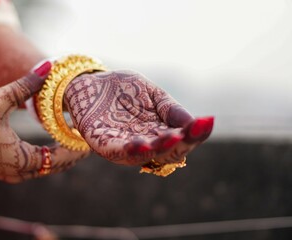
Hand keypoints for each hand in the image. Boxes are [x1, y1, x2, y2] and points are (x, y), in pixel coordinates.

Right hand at [0, 61, 88, 182]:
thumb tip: (49, 66)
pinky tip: (51, 144)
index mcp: (21, 161)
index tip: (91, 136)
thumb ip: (26, 84)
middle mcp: (18, 173)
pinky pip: (32, 166)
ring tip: (74, 140)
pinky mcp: (1, 169)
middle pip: (55, 166)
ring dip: (59, 155)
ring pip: (44, 167)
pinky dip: (45, 156)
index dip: (78, 148)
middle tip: (88, 138)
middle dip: (72, 153)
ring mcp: (9, 173)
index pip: (61, 158)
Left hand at [64, 70, 212, 165]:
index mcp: (157, 134)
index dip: (193, 135)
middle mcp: (142, 144)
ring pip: (143, 154)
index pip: (180, 141)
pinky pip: (116, 150)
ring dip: (158, 148)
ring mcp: (123, 145)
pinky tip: (142, 143)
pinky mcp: (101, 141)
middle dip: (180, 143)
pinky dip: (129, 149)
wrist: (93, 82)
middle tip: (192, 131)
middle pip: (165, 152)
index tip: (207, 123)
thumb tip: (197, 123)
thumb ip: (171, 109)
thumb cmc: (125, 90)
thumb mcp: (153, 95)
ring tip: (173, 138)